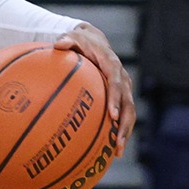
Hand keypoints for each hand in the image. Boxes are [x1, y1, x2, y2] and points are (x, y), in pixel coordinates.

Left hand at [58, 24, 134, 156]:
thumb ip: (67, 41)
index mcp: (113, 65)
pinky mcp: (121, 97)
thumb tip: (59, 44)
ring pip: (130, 113)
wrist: (95, 41)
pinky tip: (109, 149)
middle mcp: (123, 78)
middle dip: (125, 124)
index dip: (116, 100)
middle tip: (117, 142)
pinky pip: (123, 115)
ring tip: (117, 151)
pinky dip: (119, 131)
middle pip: (129, 104)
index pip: (117, 84)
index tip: (112, 116)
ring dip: (125, 132)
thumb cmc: (81, 41)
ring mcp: (124, 89)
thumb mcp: (73, 37)